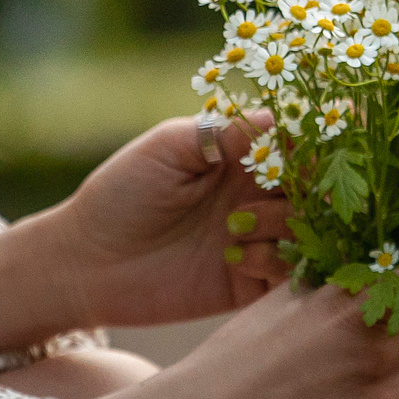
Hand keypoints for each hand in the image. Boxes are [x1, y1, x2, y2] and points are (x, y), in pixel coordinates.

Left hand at [0, 112, 289, 348]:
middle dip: (309, 186)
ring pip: (308, 230)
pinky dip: (276, 262)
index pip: (295, 143)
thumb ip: (221, 133)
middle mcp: (257, 196)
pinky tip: (238, 256)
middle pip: (313, 187)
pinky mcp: (249, 284)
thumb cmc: (118, 193)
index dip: (311, 141)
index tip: (309, 144)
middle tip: (287, 189)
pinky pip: (289, 274)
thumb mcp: (166, 150)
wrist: (86, 264)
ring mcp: (257, 240)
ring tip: (238, 225)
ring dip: (286, 223)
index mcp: (240, 157)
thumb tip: (278, 115)